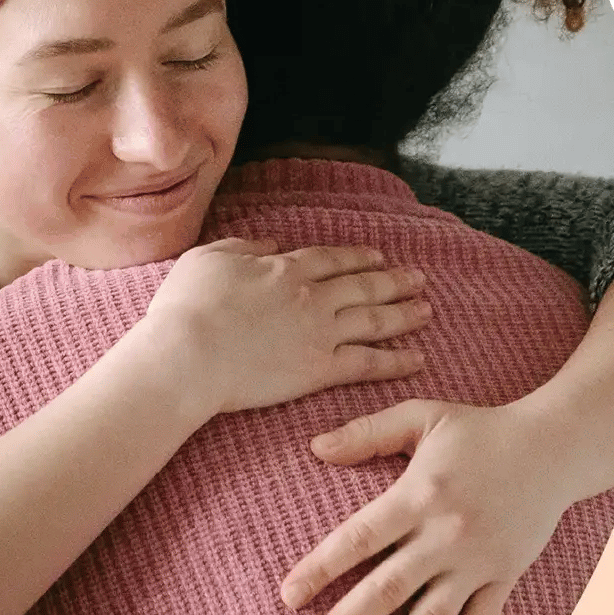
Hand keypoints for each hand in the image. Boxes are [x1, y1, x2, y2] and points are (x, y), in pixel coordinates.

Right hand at [134, 240, 429, 419]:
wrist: (187, 355)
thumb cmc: (186, 307)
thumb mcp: (207, 258)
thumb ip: (243, 247)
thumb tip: (270, 244)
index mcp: (285, 268)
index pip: (331, 259)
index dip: (358, 257)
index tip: (378, 257)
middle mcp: (311, 296)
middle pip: (362, 286)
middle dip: (393, 281)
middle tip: (418, 279)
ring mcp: (319, 333)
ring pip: (374, 320)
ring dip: (404, 314)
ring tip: (427, 311)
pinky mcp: (319, 370)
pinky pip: (367, 363)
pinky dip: (396, 361)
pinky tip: (418, 358)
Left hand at [280, 397, 581, 614]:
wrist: (557, 447)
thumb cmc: (481, 431)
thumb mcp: (422, 416)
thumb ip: (367, 433)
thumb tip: (314, 448)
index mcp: (418, 494)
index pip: (359, 539)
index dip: (320, 569)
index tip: (287, 598)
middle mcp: (445, 534)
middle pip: (387, 589)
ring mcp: (477, 561)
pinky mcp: (504, 577)